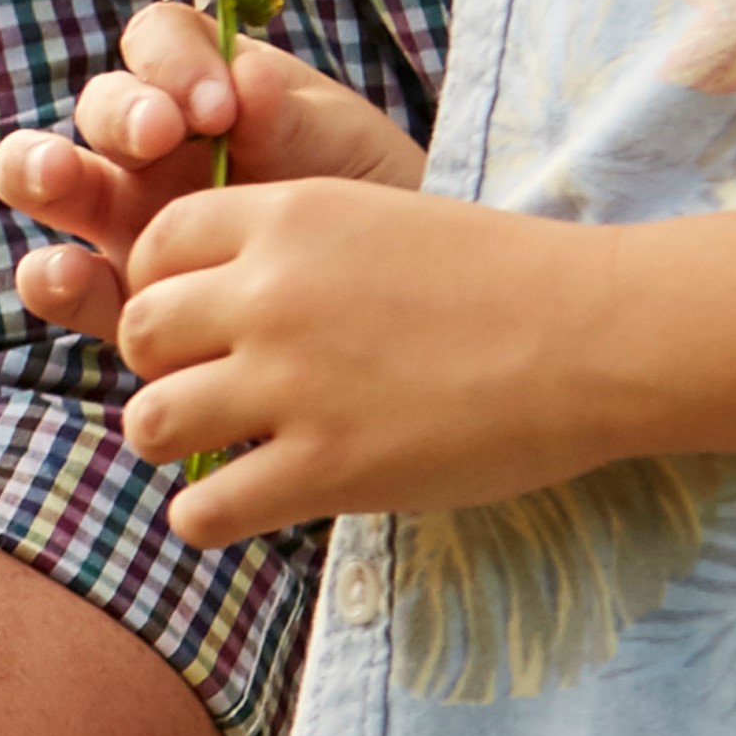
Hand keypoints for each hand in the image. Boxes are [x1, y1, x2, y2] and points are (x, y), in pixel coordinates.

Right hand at [0, 0, 432, 354]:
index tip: (220, 104)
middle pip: (99, 107)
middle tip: (158, 134)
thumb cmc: (367, 202)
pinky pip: (63, 281)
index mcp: (206, 89)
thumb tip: (247, 78)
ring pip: (48, 179)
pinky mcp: (118, 298)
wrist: (400, 309)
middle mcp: (152, 148)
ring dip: (38, 168)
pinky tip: (70, 273)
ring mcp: (125, 220)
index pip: (157, 43)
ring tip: (61, 177)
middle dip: (117, 112)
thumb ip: (291, 118)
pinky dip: (51, 274)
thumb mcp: (342, 149)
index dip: (171, 61)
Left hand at [114, 171, 611, 535]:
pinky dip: (205, 518)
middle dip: (161, 366)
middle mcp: (272, 293)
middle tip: (208, 390)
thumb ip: (297, 247)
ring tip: (218, 452)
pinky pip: (203, 510)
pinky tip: (239, 509)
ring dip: (172, 442)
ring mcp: (293, 383)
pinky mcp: (325, 468)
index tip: (198, 320)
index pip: (157, 243)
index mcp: (289, 217)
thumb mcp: (383, 220)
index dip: (163, 285)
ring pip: (150, 422)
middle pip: (139, 331)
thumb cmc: (507, 280)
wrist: (596, 337)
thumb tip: (225, 291)